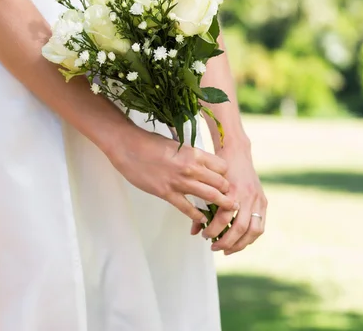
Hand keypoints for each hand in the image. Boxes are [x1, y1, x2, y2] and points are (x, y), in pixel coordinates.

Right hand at [110, 123, 237, 224]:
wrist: (128, 146)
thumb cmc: (150, 142)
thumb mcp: (176, 144)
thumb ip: (189, 154)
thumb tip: (200, 162)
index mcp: (194, 152)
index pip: (222, 166)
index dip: (226, 175)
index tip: (228, 181)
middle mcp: (190, 167)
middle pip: (220, 183)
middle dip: (228, 192)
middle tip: (233, 200)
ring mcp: (179, 181)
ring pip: (209, 196)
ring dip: (220, 206)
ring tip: (228, 212)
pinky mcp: (166, 193)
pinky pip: (187, 208)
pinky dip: (197, 216)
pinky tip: (201, 220)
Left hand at [195, 137, 266, 253]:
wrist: (237, 152)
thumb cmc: (219, 168)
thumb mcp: (208, 183)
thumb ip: (201, 206)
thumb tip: (193, 231)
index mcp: (232, 190)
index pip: (224, 217)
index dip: (213, 230)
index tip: (204, 235)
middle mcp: (247, 195)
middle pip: (240, 227)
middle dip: (226, 242)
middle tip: (214, 247)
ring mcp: (258, 198)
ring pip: (254, 230)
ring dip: (240, 244)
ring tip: (228, 249)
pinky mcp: (263, 200)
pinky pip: (260, 225)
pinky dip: (250, 237)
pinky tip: (240, 241)